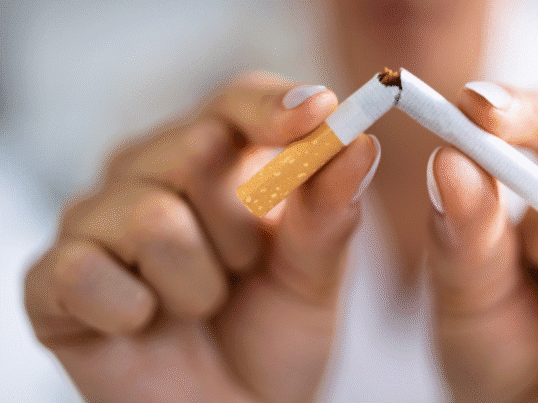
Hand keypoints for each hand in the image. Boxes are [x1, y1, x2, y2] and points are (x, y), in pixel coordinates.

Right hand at [24, 73, 379, 401]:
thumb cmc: (273, 335)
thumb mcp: (315, 277)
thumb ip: (330, 212)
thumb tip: (358, 142)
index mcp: (220, 161)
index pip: (239, 100)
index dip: (276, 106)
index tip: (320, 114)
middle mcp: (152, 173)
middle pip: (197, 147)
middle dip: (241, 228)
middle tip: (245, 270)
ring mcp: (98, 221)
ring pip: (151, 217)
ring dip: (197, 284)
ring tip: (200, 306)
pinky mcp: (55, 279)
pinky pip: (86, 272)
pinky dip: (133, 312)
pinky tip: (142, 325)